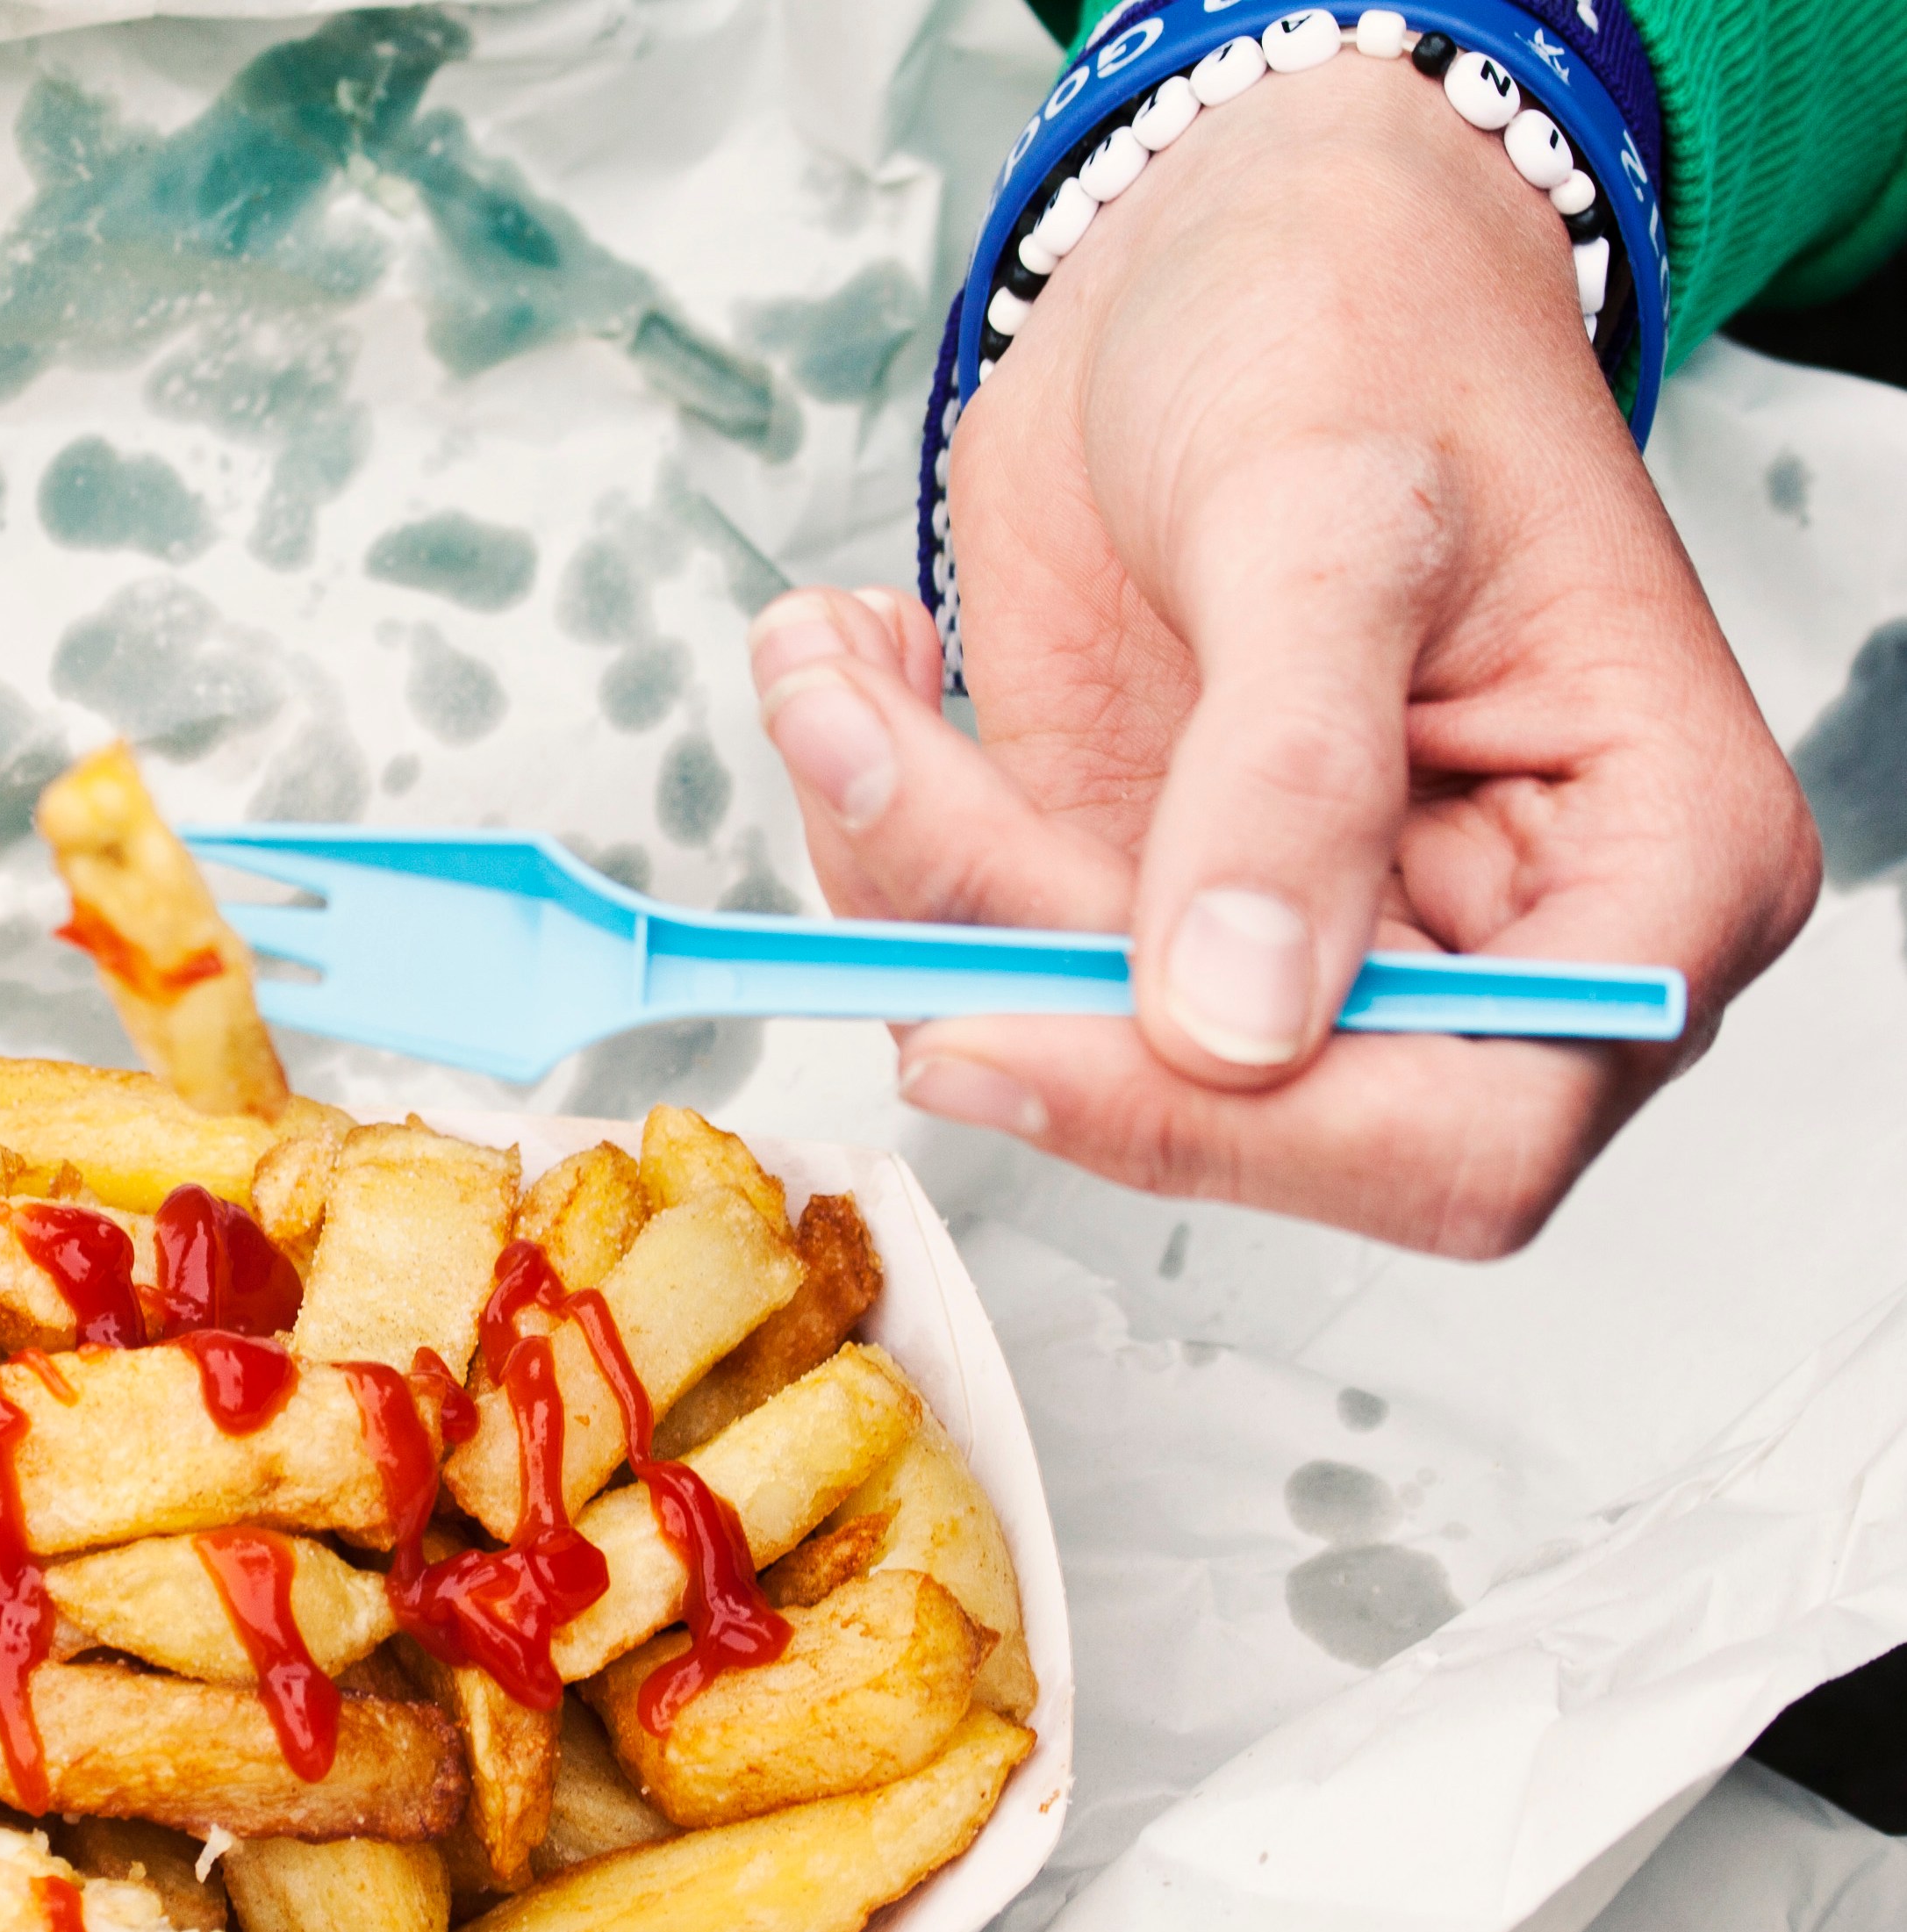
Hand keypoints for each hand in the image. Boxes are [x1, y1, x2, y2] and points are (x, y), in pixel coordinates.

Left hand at [746, 48, 1817, 1256]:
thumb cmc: (1359, 326)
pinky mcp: (1126, 893)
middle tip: (882, 771)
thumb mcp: (1335, 519)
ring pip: (1058, 1030)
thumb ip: (1292, 774)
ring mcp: (1283, 929)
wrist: (1231, 241)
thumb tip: (1234, 1018)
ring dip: (903, 863)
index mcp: (1643, 875)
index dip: (1241, 1130)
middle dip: (1020, 960)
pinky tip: (856, 664)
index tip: (1023, 1030)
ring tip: (844, 670)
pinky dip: (869, 818)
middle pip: (1237, 1114)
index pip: (1468, 1133)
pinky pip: (967, 940)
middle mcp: (1476, 944)